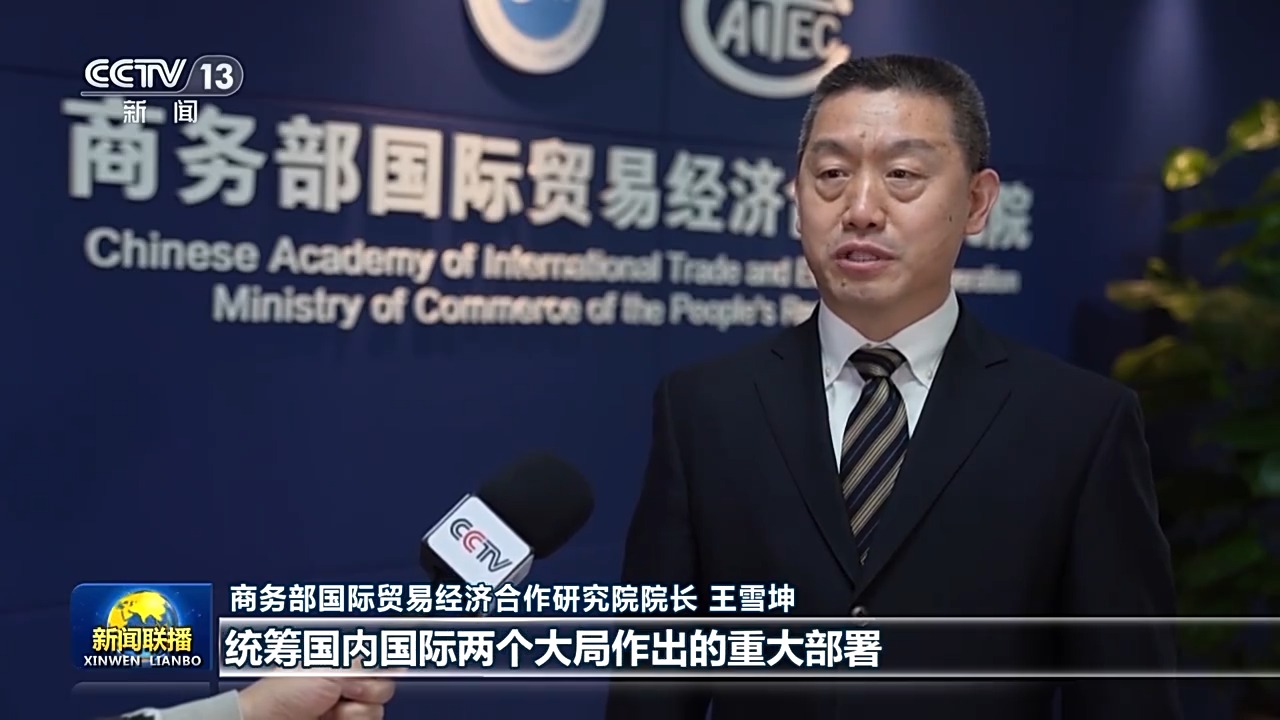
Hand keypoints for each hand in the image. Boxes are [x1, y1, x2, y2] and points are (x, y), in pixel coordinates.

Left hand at [237, 674, 395, 719]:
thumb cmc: (283, 694)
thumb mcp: (329, 669)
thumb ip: (363, 664)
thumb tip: (393, 660)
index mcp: (339, 662)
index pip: (378, 661)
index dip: (380, 666)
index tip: (374, 670)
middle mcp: (343, 686)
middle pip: (383, 688)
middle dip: (366, 691)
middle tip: (341, 692)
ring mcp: (342, 710)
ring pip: (376, 712)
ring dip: (354, 713)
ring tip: (328, 712)